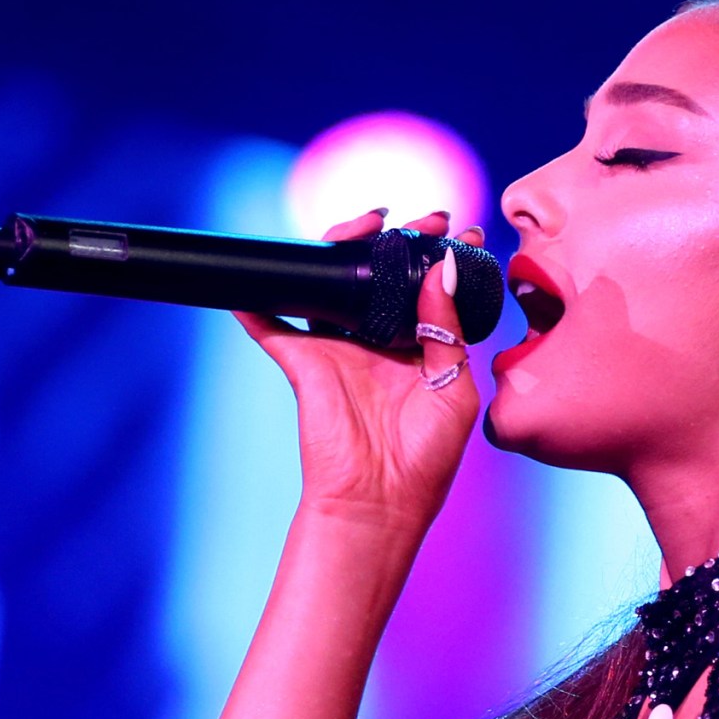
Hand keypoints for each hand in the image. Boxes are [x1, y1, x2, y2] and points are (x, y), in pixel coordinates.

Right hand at [233, 210, 482, 529]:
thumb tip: (442, 267)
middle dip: (398, 238)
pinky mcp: (303, 360)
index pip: (428, 289)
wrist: (379, 499)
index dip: (442, 255)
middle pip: (378, 274)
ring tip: (366, 223)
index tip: (463, 230)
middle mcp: (378, 341)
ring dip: (341, 244)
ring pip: (331, 281)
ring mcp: (338, 347)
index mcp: (420, 348)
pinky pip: (272, 322)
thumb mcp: (453, 386)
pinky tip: (254, 273)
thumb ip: (446, 326)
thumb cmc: (426, 455)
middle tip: (425, 219)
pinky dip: (256, 299)